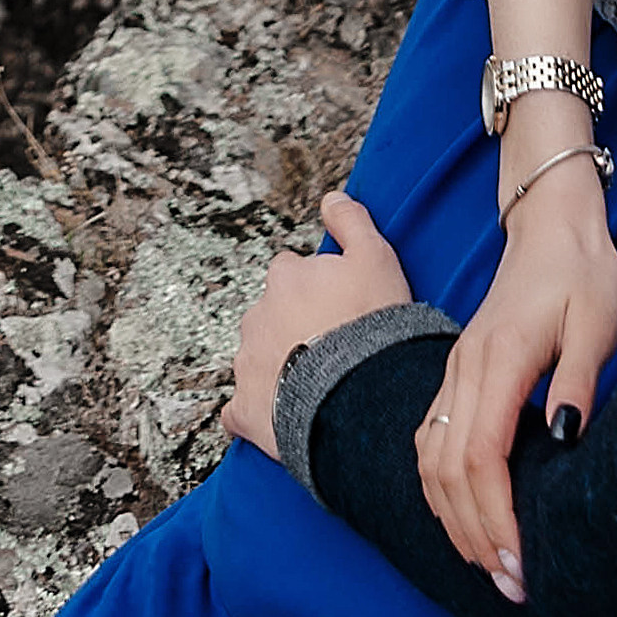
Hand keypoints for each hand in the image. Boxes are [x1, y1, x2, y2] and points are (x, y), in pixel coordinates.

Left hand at [223, 191, 410, 458]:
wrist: (360, 397)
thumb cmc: (370, 326)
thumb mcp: (376, 258)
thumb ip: (352, 221)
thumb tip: (332, 198)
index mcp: (284, 277)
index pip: (292, 273)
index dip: (317, 291)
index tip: (338, 308)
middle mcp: (257, 314)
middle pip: (273, 314)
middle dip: (295, 327)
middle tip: (330, 347)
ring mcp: (247, 363)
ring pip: (258, 357)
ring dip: (278, 367)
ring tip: (317, 385)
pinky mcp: (244, 408)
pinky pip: (240, 409)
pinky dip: (255, 411)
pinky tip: (278, 418)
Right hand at [417, 160, 616, 600]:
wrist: (551, 221)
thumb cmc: (583, 270)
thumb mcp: (599, 320)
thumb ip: (580, 380)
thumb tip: (563, 439)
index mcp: (498, 357)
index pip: (481, 456)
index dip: (495, 519)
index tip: (519, 565)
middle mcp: (465, 367)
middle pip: (448, 469)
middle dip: (475, 535)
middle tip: (510, 584)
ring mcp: (455, 369)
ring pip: (430, 457)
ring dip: (453, 517)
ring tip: (487, 563)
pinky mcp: (457, 372)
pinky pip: (430, 439)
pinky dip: (440, 488)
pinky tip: (463, 516)